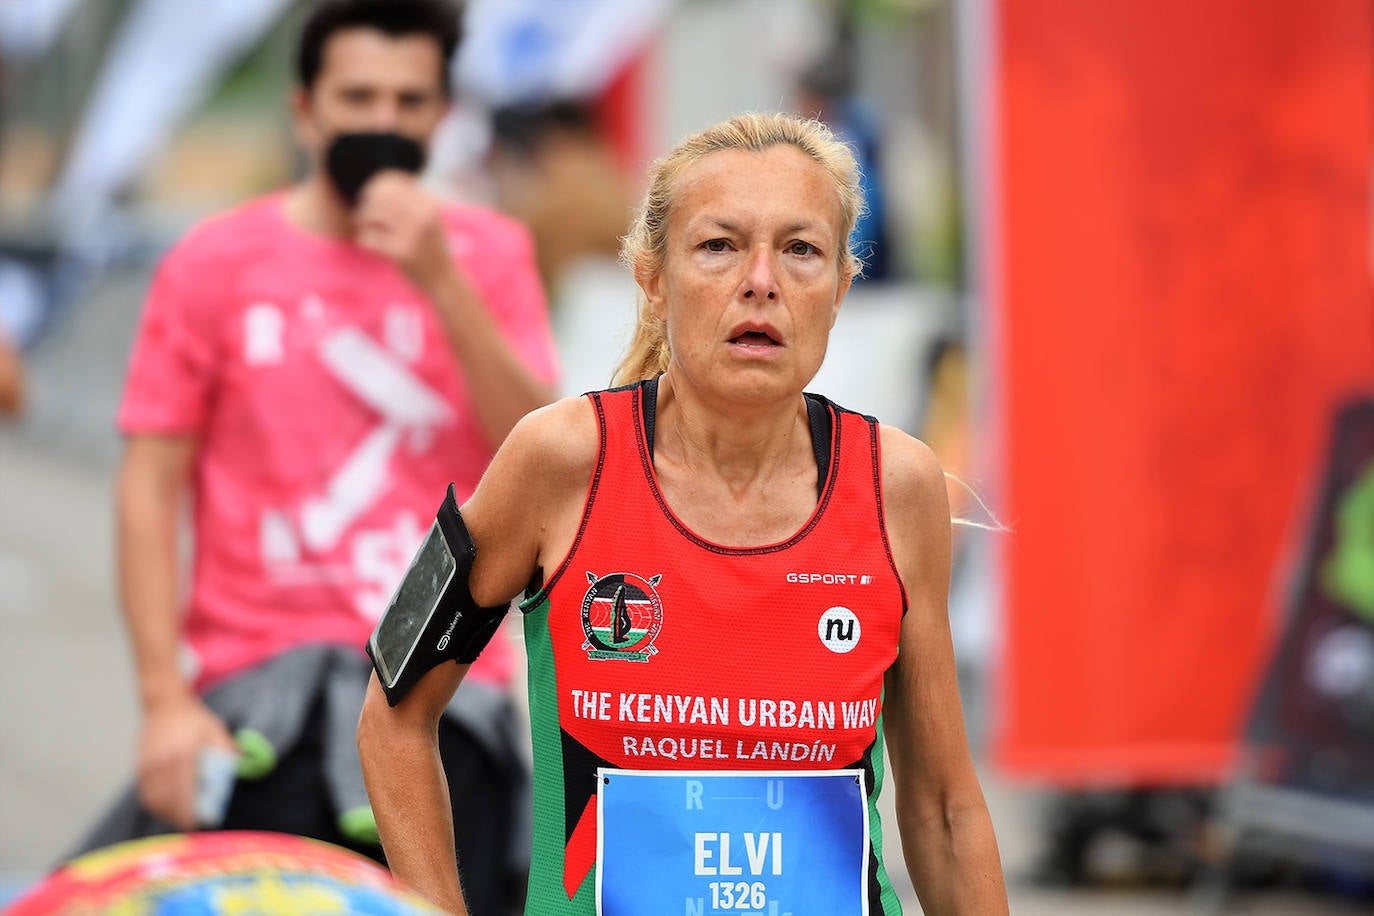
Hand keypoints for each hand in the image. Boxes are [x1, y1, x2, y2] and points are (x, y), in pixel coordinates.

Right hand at [137, 690, 237, 829]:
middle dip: (178, 817)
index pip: (183, 793)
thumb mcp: (216, 731)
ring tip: (181, 818)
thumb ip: (226, 753)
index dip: (189, 812)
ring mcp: (146, 767)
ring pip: (153, 801)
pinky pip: (145, 795)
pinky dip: (156, 806)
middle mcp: (160, 763)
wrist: (164, 704)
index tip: (198, 823)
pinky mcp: (139, 769)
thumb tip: (240, 771)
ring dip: (166, 814)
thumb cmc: (194, 719)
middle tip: (193, 823)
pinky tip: (168, 808)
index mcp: (181, 755)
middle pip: (166, 802)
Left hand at [353, 171, 454, 290]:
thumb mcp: (428, 217)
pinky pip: (369, 238)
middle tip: (361, 218)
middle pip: (380, 196)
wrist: (443, 279)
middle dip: (366, 205)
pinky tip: (369, 244)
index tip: (368, 197)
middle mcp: (423, 215)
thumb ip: (410, 199)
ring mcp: (413, 234)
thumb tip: (379, 180)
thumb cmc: (430, 247)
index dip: (375, 186)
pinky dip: (364, 240)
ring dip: (362, 222)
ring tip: (364, 229)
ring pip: (372, 214)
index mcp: (429, 202)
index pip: (392, 181)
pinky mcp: (401, 253)